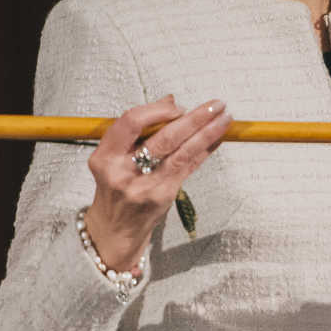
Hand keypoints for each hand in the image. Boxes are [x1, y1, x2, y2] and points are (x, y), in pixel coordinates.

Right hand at [83, 95, 232, 269]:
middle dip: (194, 118)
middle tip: (214, 105)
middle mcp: (124, 172)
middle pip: (164, 138)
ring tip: (225, 118)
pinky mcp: (164, 196)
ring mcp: (146, 186)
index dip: (157, 110)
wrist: (116, 228)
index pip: (131, 123)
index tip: (177, 106)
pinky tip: (217, 137)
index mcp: (105, 158)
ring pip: (183, 152)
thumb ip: (139, 130)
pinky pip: (189, 166)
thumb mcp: (114, 157)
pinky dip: (205, 149)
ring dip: (208, 132)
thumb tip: (170, 102)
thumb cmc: (117, 186)